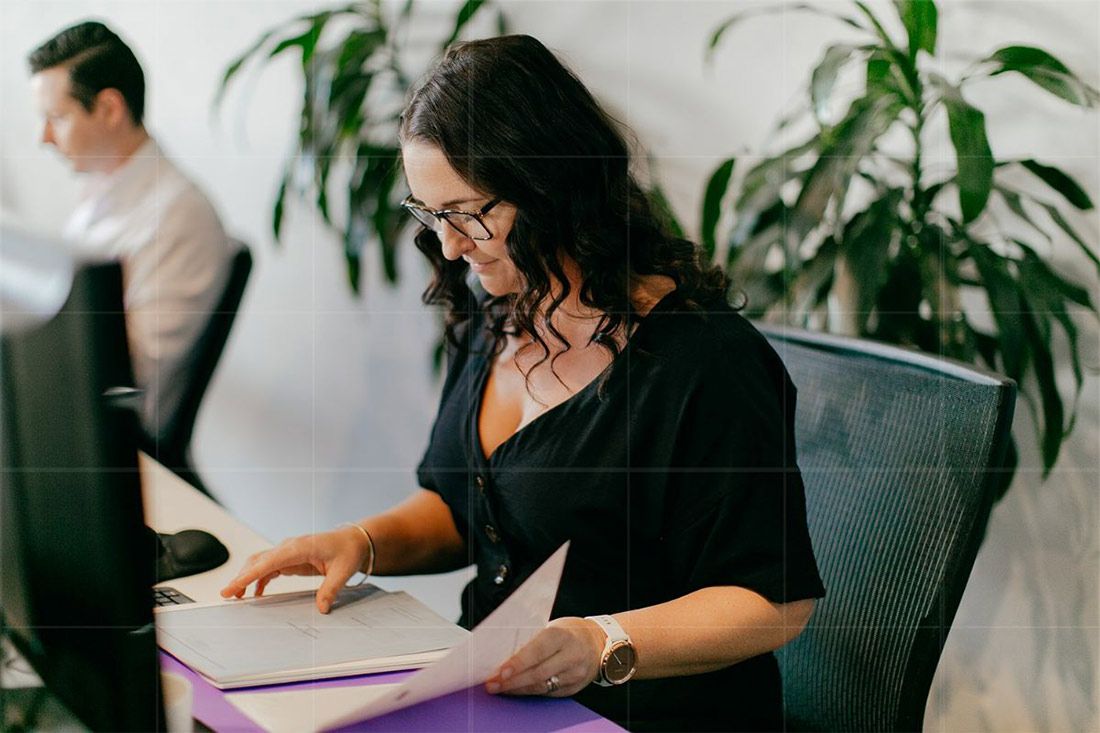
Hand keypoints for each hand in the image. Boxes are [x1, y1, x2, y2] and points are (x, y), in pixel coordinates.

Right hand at [218, 526, 371, 613]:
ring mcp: (288, 551)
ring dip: (246, 578)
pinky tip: (255, 593)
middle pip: (258, 561)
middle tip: (226, 596)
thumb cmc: (348, 550)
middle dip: (241, 577)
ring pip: (260, 563)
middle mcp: (290, 547)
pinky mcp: (290, 558)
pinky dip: (258, 579)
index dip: (248, 575)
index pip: (268, 562)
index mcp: (300, 547)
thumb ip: (331, 589)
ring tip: (235, 597)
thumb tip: (322, 608)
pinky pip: (269, 568)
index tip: (232, 587)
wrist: (354, 540)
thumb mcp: (343, 571)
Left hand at [485, 617, 604, 696]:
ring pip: (542, 686)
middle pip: (538, 673)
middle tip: (492, 683)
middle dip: (512, 680)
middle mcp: (571, 655)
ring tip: (500, 688)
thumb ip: (533, 639)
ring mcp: (575, 674)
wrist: (598, 642)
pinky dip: (530, 692)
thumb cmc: (568, 632)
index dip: (518, 662)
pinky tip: (517, 690)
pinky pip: (548, 693)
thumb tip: (504, 652)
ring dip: (518, 688)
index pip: (538, 650)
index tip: (501, 671)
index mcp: (563, 635)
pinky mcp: (574, 687)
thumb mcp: (553, 627)